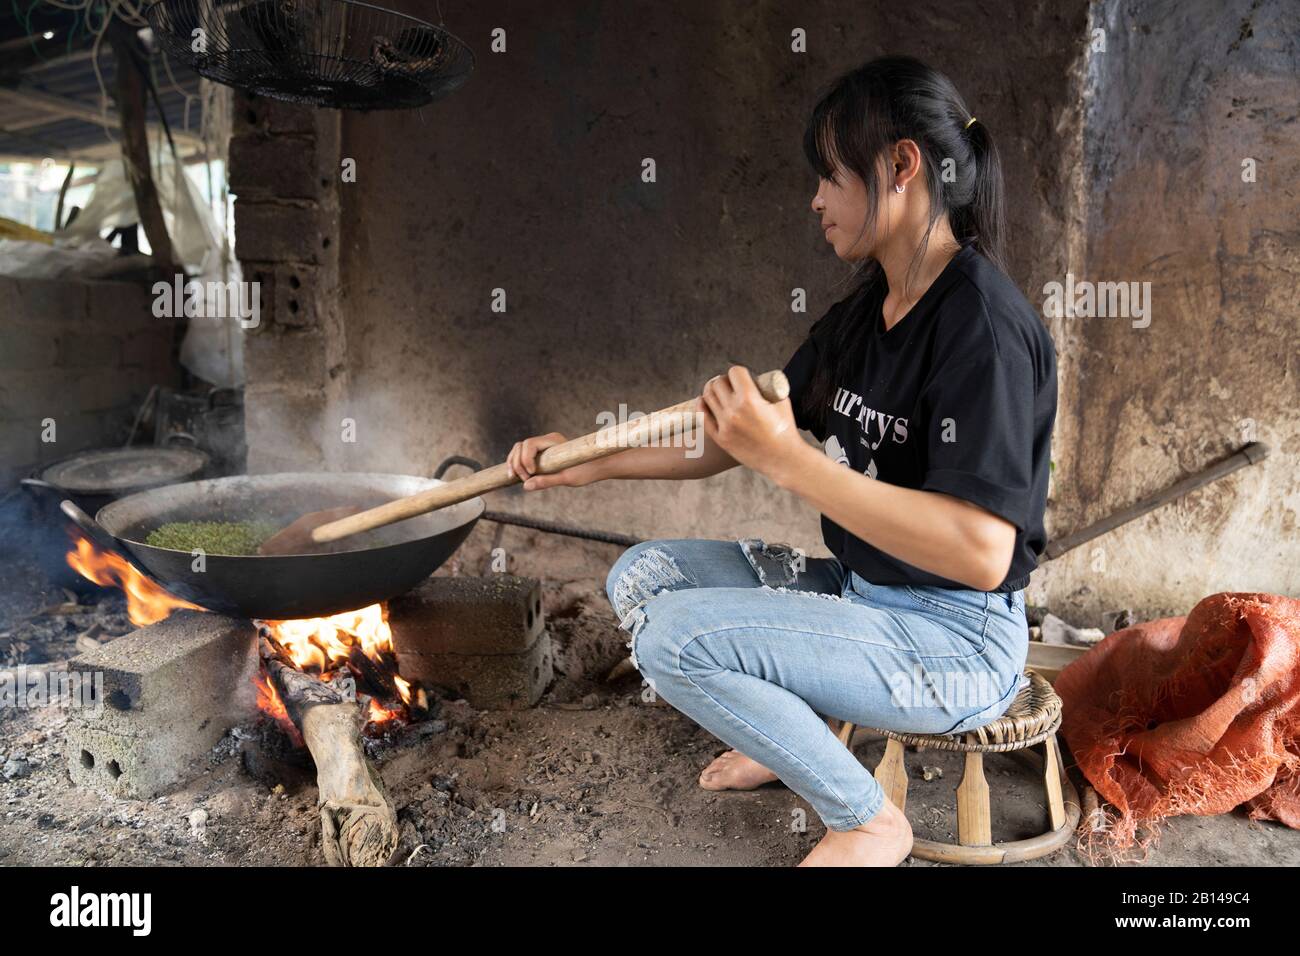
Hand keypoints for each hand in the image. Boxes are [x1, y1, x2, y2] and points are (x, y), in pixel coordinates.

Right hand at [506, 432, 593, 490]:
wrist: (598, 467)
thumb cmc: (586, 471)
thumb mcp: (567, 478)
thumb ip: (546, 481)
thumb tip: (526, 486)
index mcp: (553, 440)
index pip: (528, 444)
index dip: (524, 459)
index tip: (530, 474)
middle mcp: (546, 440)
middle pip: (520, 446)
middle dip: (517, 462)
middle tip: (522, 479)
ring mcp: (544, 446)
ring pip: (519, 450)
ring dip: (515, 463)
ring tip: (515, 478)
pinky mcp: (543, 454)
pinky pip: (525, 456)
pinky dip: (519, 464)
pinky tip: (517, 476)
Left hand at [698, 366, 807, 485]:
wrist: (783, 459)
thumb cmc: (785, 429)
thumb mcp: (781, 401)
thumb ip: (768, 386)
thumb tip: (757, 376)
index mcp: (750, 399)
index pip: (734, 372)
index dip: (738, 372)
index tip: (741, 376)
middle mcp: (734, 411)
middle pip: (718, 383)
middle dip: (724, 380)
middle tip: (729, 383)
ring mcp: (725, 426)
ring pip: (707, 397)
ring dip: (711, 390)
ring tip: (717, 390)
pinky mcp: (720, 438)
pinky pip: (703, 417)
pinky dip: (702, 406)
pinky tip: (704, 401)